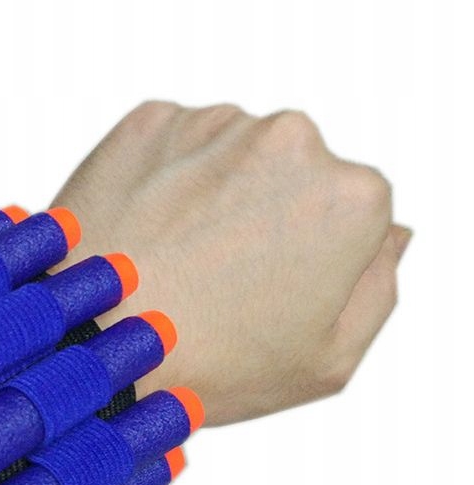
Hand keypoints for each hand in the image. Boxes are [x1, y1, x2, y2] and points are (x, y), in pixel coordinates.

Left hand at [53, 102, 410, 424]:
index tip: (269, 284)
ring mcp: (214, 123)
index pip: (351, 208)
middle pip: (292, 171)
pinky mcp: (148, 120)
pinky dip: (163, 179)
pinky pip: (171, 145)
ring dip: (211, 192)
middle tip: (217, 274)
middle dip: (266, 212)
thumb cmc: (212, 364)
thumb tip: (391, 235)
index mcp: (350, 196)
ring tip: (174, 257)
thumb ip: (379, 287)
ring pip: (229, 154)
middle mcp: (290, 139)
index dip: (311, 251)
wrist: (93, 344)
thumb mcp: (329, 360)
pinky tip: (144, 231)